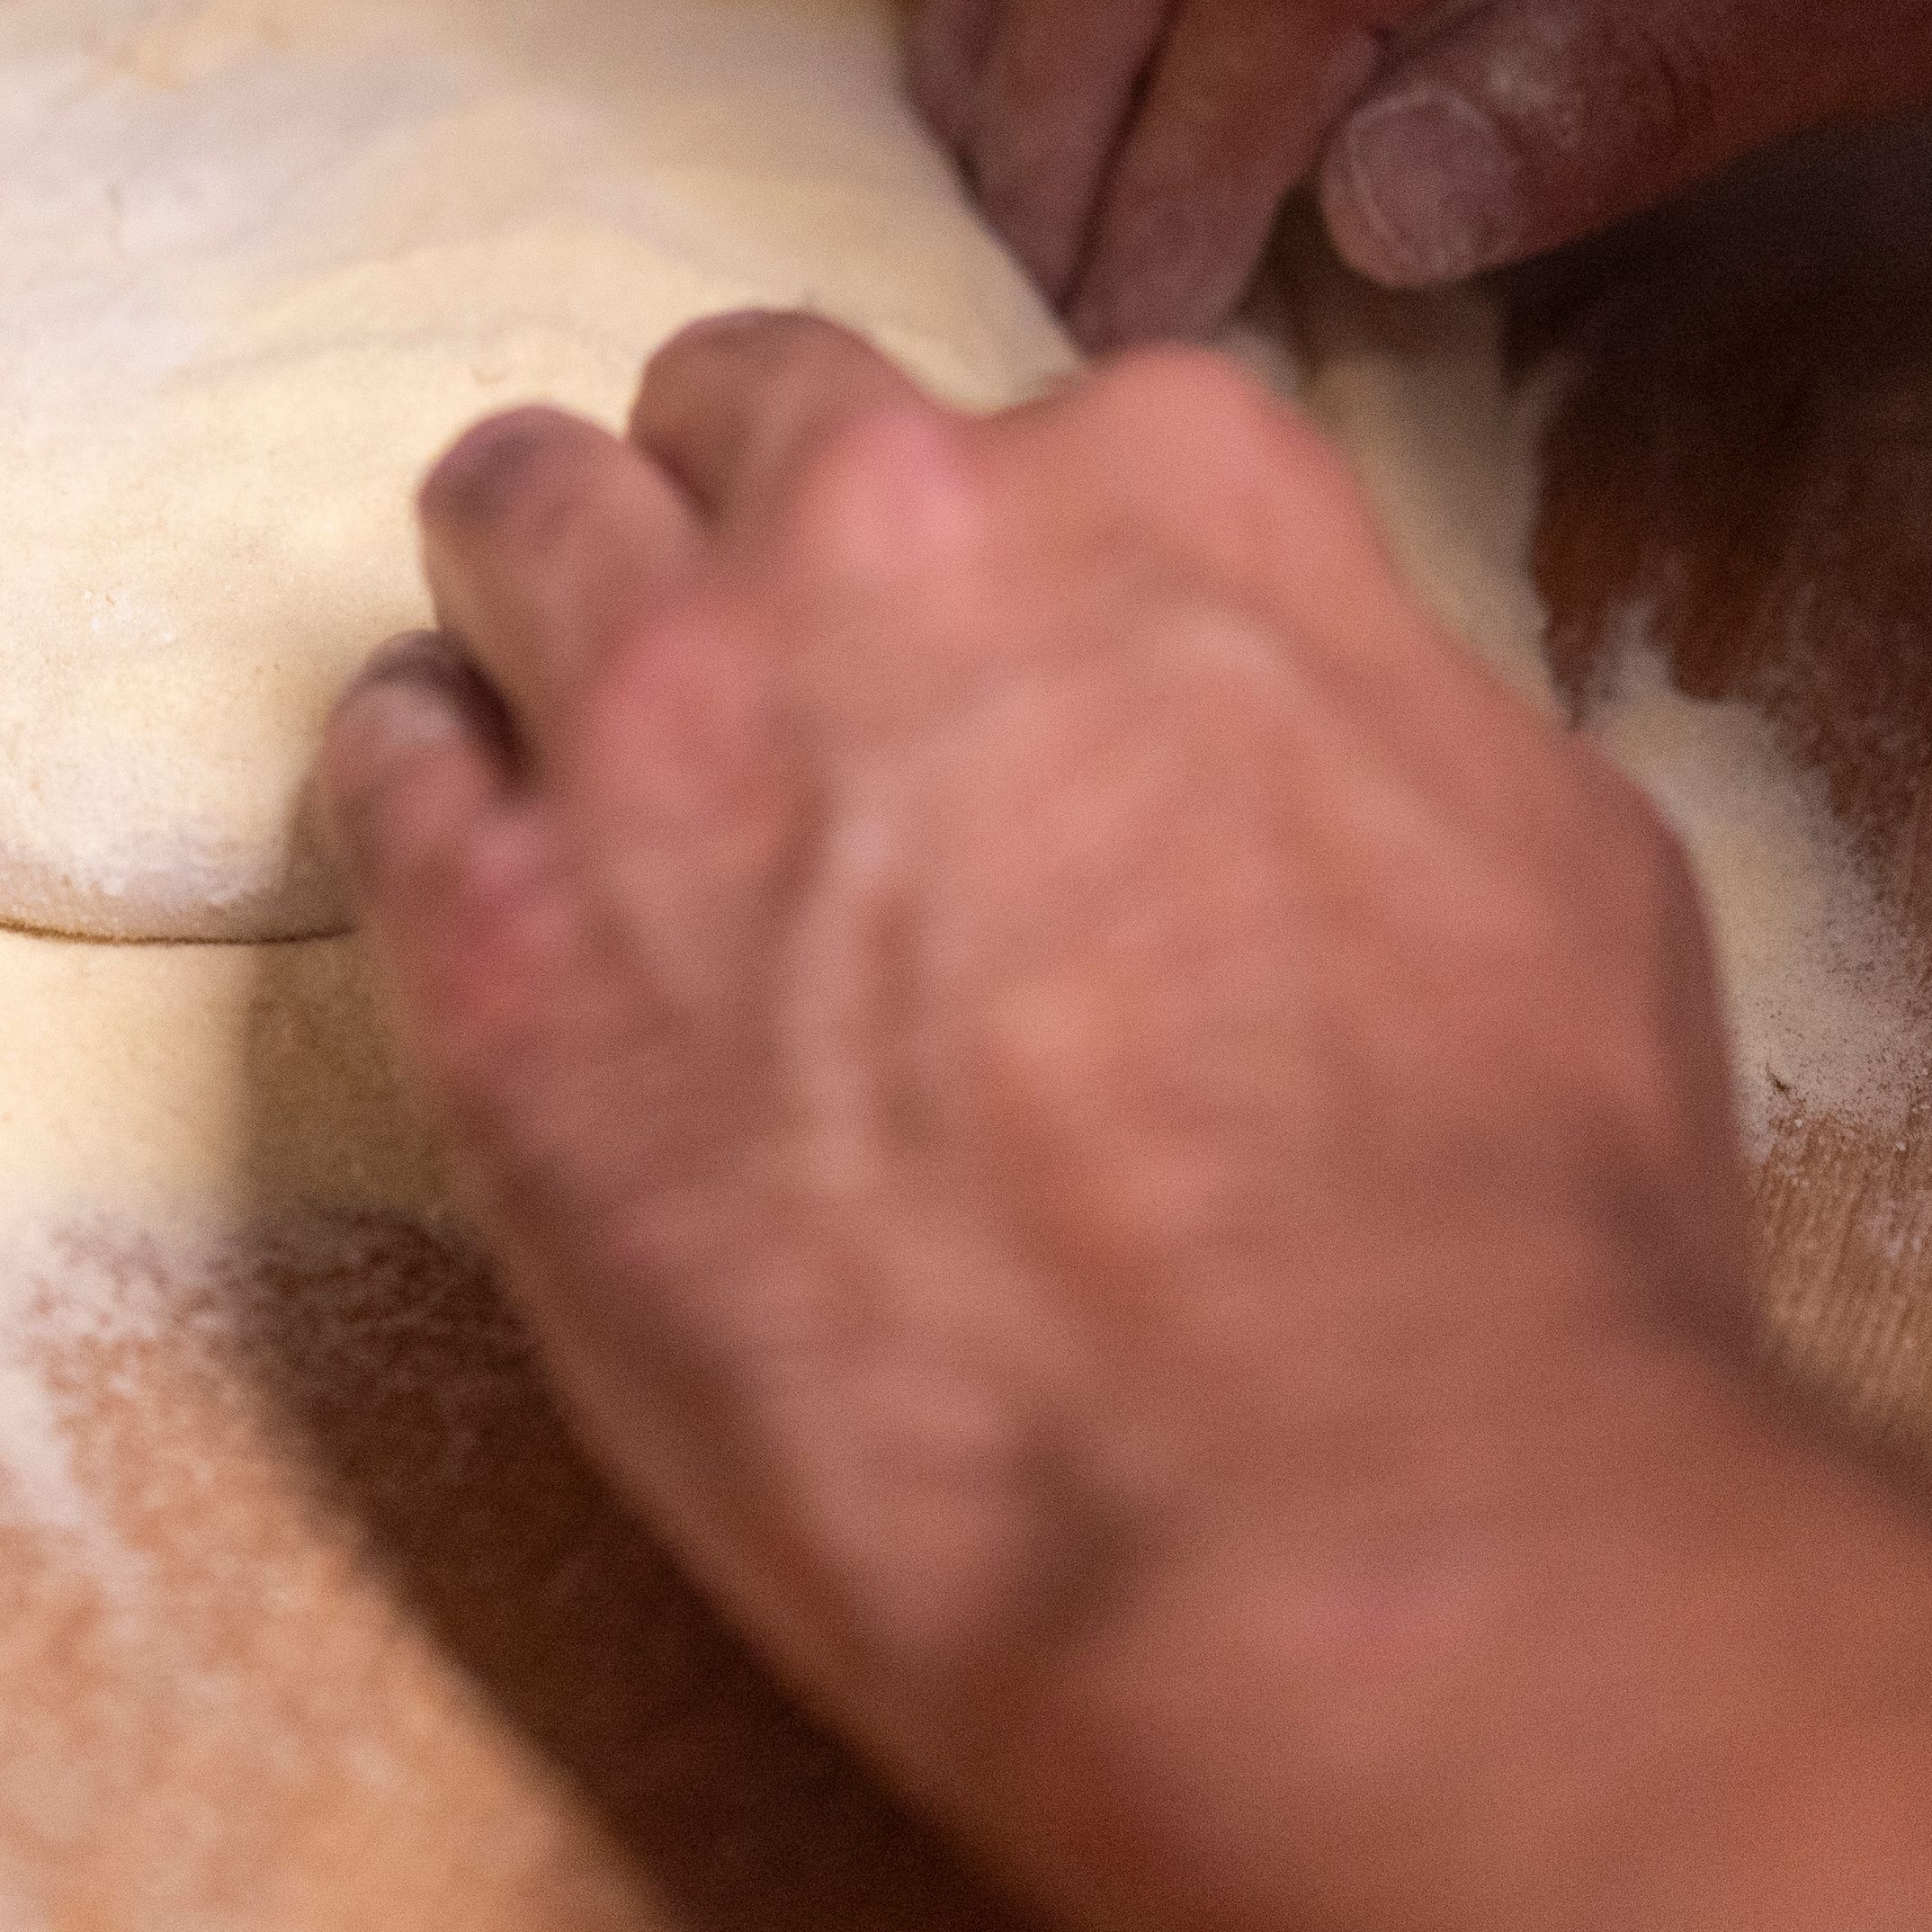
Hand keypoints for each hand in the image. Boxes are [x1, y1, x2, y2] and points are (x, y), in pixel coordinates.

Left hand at [308, 309, 1751, 1825]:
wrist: (1329, 1511)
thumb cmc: (1494, 1229)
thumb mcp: (1548, 863)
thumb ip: (1351, 712)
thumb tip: (1271, 735)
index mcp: (1166, 486)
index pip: (1029, 430)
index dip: (1010, 572)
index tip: (1001, 684)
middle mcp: (888, 537)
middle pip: (742, 419)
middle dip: (750, 526)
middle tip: (773, 692)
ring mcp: (662, 730)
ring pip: (518, 518)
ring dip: (544, 600)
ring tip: (570, 731)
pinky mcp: (495, 954)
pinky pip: (382, 768)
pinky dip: (424, 792)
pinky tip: (481, 877)